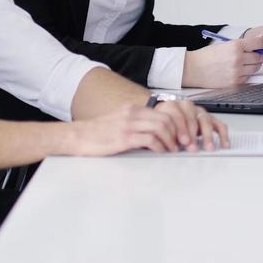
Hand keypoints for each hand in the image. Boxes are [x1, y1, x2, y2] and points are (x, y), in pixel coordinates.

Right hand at [65, 98, 230, 154]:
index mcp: (134, 109)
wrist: (76, 137)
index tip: (184, 134)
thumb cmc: (98, 134)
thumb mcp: (120, 123)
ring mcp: (128, 125)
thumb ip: (137, 125)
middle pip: (167, 118)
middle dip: (181, 132)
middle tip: (185, 144)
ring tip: (176, 150)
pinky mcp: (123, 138)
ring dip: (173, 140)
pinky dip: (161, 146)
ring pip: (161, 127)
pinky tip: (162, 153)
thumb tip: (157, 135)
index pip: (164, 112)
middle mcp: (133, 114)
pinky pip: (149, 139)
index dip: (178, 123)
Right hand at [182, 36, 262, 87]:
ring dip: (254, 65)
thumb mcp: (225, 44)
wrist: (193, 69)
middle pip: (260, 57)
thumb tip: (258, 42)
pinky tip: (237, 70)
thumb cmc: (206, 56)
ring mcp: (237, 71)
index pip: (259, 43)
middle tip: (256, 54)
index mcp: (236, 45)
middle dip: (260, 55)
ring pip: (255, 68)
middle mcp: (238, 58)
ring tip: (244, 63)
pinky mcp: (234, 82)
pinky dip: (246, 74)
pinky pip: (247, 78)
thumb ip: (243, 44)